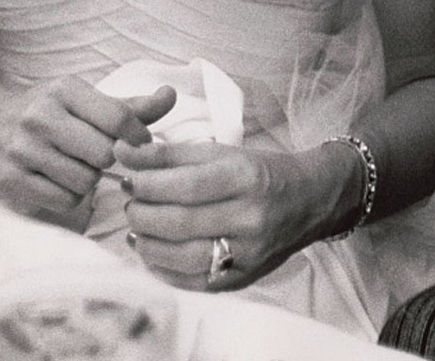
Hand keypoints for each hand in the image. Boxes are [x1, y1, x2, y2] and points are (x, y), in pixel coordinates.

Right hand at [0, 78, 175, 220]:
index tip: (141, 144)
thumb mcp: (83, 98)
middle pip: (104, 154)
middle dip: (111, 159)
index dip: (139, 137)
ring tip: (78, 166)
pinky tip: (61, 180)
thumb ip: (130, 105)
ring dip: (90, 180)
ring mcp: (24, 150)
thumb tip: (170, 95)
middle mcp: (42, 117)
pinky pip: (64, 201)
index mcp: (65, 90)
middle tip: (102, 156)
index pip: (119, 117)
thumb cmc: (47, 110)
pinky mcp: (12, 181)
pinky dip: (71, 196)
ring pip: (86, 181)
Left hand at [116, 140, 333, 291]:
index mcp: (246, 177)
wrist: (309, 200)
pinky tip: (153, 252)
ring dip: (148, 244)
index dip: (149, 184)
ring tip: (137, 228)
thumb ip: (171, 154)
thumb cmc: (261, 171)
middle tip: (131, 204)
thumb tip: (124, 151)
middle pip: (181, 222)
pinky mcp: (244, 278)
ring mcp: (248, 252)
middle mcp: (249, 217)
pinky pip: (194, 281)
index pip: (186, 185)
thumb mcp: (224, 152)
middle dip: (143, 214)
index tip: (128, 179)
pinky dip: (164, 269)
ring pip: (183, 257)